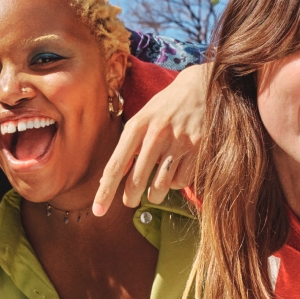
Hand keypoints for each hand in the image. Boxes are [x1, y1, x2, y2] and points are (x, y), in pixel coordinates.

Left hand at [93, 63, 209, 214]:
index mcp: (137, 126)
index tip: (98, 211)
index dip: (106, 192)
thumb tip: (107, 180)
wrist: (202, 87)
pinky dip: (177, 183)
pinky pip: (182, 181)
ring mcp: (179, 142)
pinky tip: (176, 171)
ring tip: (154, 190)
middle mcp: (156, 134)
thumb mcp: (143, 119)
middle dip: (131, 198)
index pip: (116, 165)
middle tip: (130, 202)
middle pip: (137, 181)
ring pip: (160, 186)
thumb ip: (128, 146)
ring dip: (155, 194)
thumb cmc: (166, 108)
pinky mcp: (199, 149)